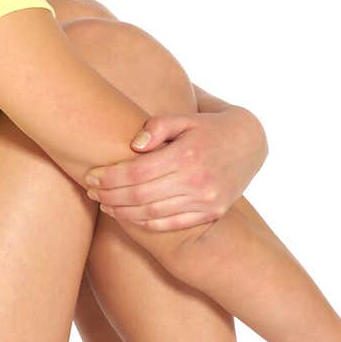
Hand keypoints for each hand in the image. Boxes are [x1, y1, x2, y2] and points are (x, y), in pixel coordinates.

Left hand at [83, 108, 266, 230]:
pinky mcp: (212, 212)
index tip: (90, 175)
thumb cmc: (208, 127)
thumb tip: (134, 145)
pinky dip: (146, 223)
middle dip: (109, 195)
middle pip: (140, 195)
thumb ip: (158, 126)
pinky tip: (128, 216)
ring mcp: (206, 200)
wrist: (250, 143)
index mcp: (187, 154)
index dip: (109, 176)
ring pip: (152, 213)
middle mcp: (197, 181)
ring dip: (123, 212)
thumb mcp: (185, 118)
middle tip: (90, 191)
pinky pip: (172, 224)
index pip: (137, 171)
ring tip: (104, 204)